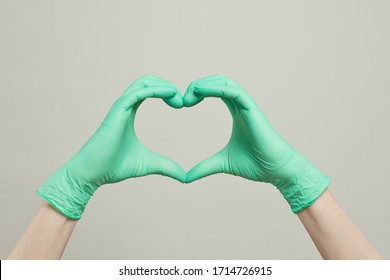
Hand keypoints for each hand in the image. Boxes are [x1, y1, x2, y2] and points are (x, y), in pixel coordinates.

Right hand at [38, 75, 185, 219]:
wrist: (92, 174)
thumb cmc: (114, 167)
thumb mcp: (148, 164)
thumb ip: (166, 166)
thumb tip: (185, 177)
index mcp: (130, 113)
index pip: (149, 90)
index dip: (167, 92)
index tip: (181, 105)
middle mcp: (125, 106)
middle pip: (147, 81)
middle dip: (167, 85)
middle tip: (182, 101)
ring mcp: (120, 107)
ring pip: (142, 82)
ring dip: (163, 85)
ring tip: (177, 98)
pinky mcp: (117, 112)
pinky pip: (137, 93)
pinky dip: (155, 90)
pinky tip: (170, 95)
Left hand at [183, 75, 329, 212]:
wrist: (277, 172)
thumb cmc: (255, 165)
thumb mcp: (222, 163)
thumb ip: (204, 167)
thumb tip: (186, 178)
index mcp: (237, 111)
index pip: (216, 90)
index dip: (198, 91)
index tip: (183, 103)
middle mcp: (242, 105)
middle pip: (219, 81)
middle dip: (198, 85)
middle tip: (183, 99)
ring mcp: (249, 106)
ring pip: (226, 82)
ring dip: (205, 84)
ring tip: (189, 95)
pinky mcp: (254, 111)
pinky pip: (234, 92)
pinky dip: (216, 88)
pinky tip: (200, 92)